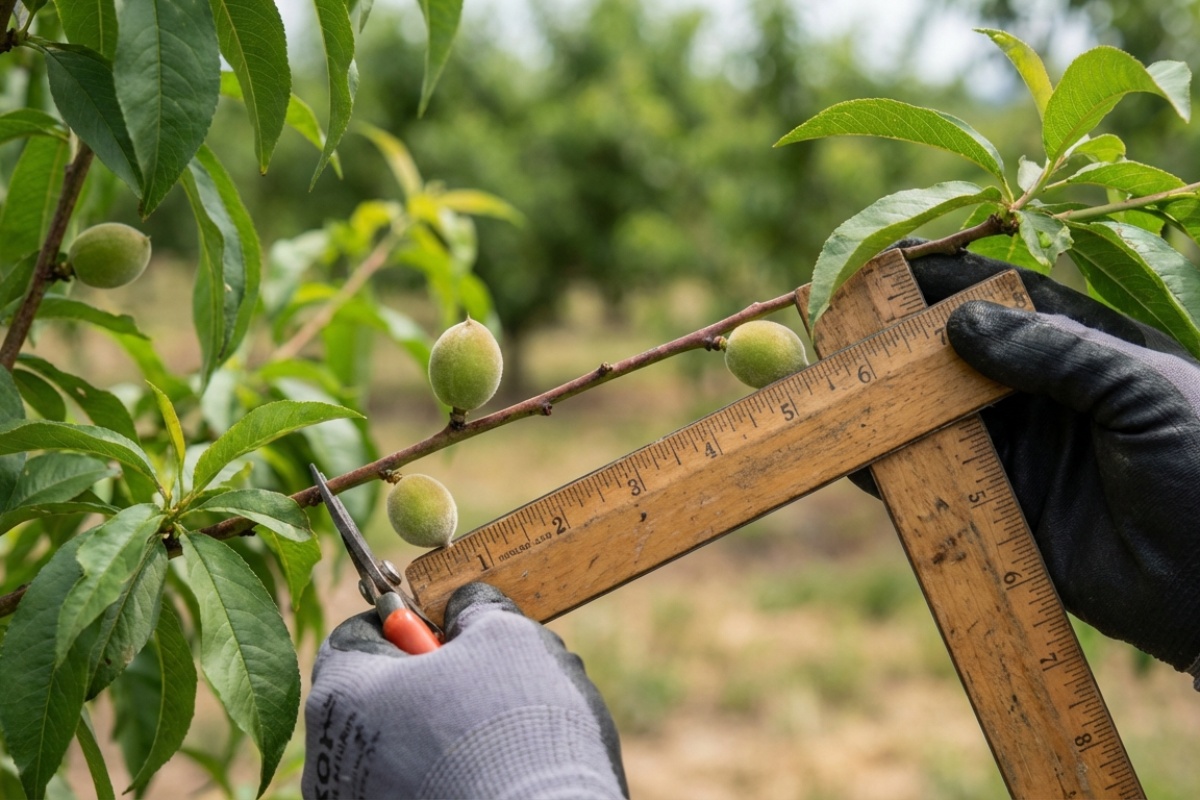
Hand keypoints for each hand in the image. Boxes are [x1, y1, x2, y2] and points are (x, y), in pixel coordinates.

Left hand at [301, 582, 627, 798]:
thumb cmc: (518, 723)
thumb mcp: (505, 636)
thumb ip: (473, 610)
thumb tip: (464, 609)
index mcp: (344, 692)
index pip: (364, 632)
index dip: (413, 623)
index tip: (456, 632)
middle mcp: (330, 757)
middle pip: (381, 692)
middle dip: (434, 680)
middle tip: (491, 681)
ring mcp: (358, 798)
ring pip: (403, 743)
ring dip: (446, 729)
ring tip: (503, 733)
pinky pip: (417, 782)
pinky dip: (451, 773)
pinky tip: (497, 774)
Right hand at [870, 244, 1199, 682]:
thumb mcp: (1141, 394)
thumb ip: (1056, 354)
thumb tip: (958, 325)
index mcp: (1080, 347)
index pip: (997, 297)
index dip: (940, 276)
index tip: (882, 261)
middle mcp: (1036, 392)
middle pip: (949, 353)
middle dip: (892, 338)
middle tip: (833, 324)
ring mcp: (1013, 449)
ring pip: (928, 413)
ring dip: (879, 401)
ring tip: (821, 385)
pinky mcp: (994, 506)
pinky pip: (928, 478)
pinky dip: (885, 466)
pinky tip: (850, 451)